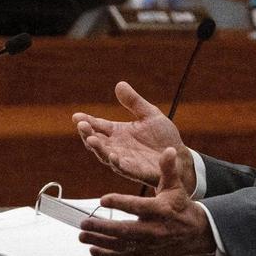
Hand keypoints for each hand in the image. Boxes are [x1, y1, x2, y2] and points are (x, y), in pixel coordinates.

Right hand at [73, 81, 195, 191]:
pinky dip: (117, 163)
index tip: (76, 117)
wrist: (179, 156)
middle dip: (87, 134)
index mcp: (118, 132)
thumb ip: (134, 102)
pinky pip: (124, 168)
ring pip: (106, 155)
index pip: (98, 126)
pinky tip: (113, 156)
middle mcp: (117, 146)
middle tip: (82, 126)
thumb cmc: (162, 137)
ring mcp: (125, 160)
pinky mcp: (136, 171)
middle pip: (97, 141)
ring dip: (98, 148)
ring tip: (92, 140)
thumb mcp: (149, 114)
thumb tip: (120, 84)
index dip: (87, 121)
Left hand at [78, 148, 215, 255]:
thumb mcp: (175, 186)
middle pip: (126, 231)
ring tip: (82, 236)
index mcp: (161, 211)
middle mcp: (154, 231)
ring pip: (122, 246)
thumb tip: (168, 150)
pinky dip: (108, 255)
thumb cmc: (180, 207)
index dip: (120, 203)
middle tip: (84, 223)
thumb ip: (168, 169)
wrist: (195, 234)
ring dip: (100, 242)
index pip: (138, 206)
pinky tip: (93, 249)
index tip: (103, 199)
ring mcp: (149, 246)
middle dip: (103, 228)